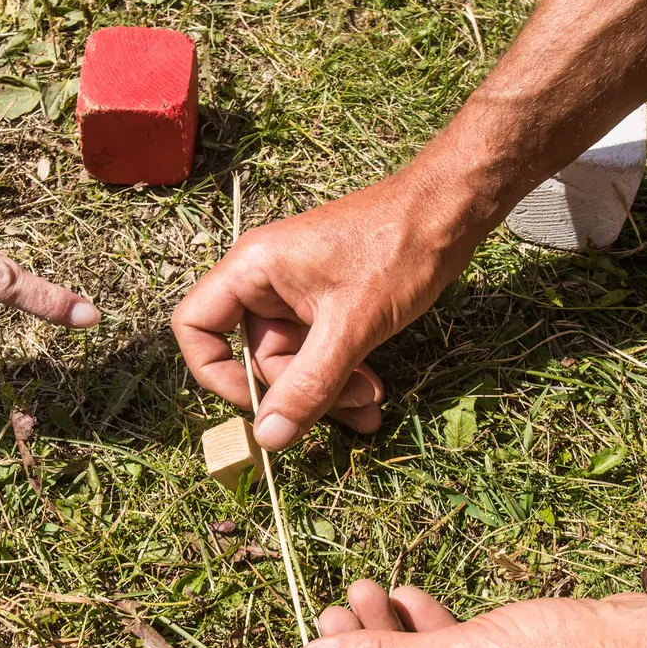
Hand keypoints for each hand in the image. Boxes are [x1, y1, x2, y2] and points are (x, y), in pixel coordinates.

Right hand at [171, 169, 482, 449]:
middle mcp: (266, 280)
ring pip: (293, 361)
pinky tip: (374, 393)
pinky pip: (320, 352)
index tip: (259, 405)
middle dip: (300, 390)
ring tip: (373, 401)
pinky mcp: (328, 302)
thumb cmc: (398, 248)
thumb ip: (307, 385)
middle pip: (255, 355)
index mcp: (252, 269)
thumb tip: (270, 436)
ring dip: (329, 390)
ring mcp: (297, 292)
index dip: (216, 373)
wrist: (450, 211)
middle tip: (352, 404)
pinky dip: (343, 376)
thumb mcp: (351, 327)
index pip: (195, 325)